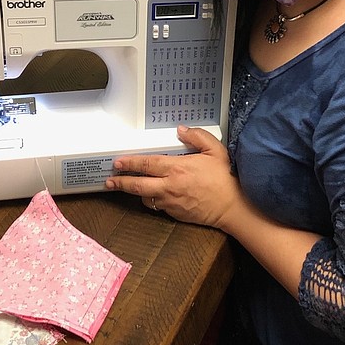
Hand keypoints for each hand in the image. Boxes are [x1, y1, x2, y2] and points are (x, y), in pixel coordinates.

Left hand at [105, 125, 242, 228]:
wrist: (233, 206)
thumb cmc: (225, 178)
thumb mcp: (215, 150)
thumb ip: (197, 137)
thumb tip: (181, 130)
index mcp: (177, 168)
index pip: (146, 164)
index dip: (130, 163)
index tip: (118, 162)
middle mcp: (170, 186)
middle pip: (138, 185)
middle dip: (121, 182)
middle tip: (110, 180)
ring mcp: (171, 202)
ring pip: (145, 198)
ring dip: (135, 192)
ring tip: (127, 187)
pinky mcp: (175, 214)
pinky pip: (157, 207)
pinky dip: (152, 201)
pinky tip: (151, 196)